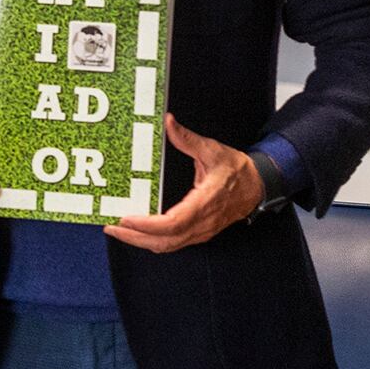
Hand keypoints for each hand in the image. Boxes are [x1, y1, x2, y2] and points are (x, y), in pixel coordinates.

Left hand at [105, 115, 261, 254]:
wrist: (258, 187)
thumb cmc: (237, 170)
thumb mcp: (213, 150)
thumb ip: (188, 139)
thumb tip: (169, 123)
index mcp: (205, 203)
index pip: (174, 222)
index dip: (148, 225)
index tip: (127, 218)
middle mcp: (202, 222)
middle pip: (165, 241)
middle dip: (135, 237)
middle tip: (111, 226)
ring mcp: (201, 231)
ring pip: (168, 246)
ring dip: (141, 242)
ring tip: (118, 230)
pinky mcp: (199, 233)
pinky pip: (173, 244)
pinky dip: (153, 241)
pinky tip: (138, 233)